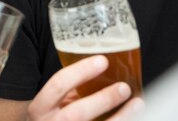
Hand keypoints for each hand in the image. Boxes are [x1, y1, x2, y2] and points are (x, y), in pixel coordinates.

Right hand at [27, 55, 143, 120]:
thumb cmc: (53, 118)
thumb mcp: (53, 103)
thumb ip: (71, 90)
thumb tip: (104, 71)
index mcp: (40, 108)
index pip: (58, 84)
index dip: (81, 71)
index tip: (102, 61)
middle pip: (76, 113)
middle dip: (103, 100)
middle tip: (124, 88)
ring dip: (120, 117)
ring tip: (137, 104)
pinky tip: (134, 117)